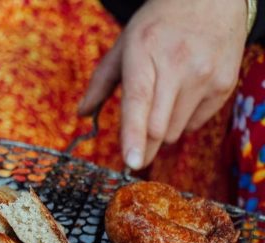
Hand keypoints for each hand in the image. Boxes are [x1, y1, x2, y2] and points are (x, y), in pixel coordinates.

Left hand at [79, 0, 247, 168]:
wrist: (212, 0)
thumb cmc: (159, 24)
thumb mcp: (124, 45)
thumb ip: (101, 82)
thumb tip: (82, 114)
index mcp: (146, 54)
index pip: (138, 102)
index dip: (134, 135)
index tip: (132, 161)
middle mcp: (179, 66)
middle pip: (158, 127)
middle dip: (143, 148)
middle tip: (134, 157)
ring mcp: (205, 76)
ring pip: (175, 132)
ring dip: (162, 132)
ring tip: (162, 103)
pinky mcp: (225, 85)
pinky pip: (195, 125)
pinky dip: (183, 122)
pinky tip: (182, 97)